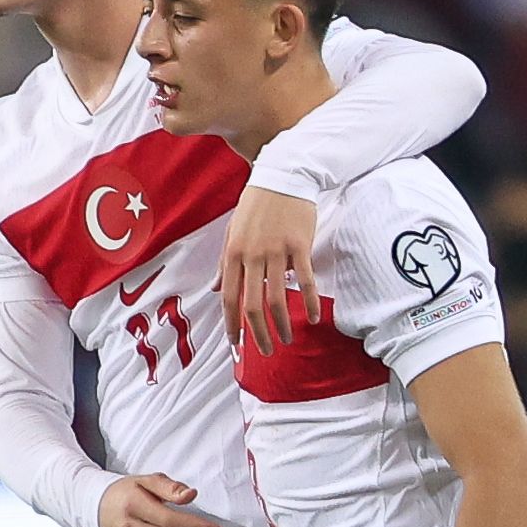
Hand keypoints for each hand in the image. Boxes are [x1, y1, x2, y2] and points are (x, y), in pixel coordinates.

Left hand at [219, 185, 317, 350]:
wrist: (283, 176)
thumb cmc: (256, 206)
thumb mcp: (232, 232)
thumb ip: (225, 264)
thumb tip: (213, 289)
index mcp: (233, 253)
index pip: (228, 297)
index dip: (231, 324)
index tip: (236, 343)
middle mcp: (252, 255)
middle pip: (252, 305)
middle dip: (258, 333)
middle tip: (266, 350)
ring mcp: (276, 251)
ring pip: (277, 297)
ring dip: (282, 324)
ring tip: (287, 339)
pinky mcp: (299, 246)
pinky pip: (304, 280)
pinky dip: (308, 302)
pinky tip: (312, 318)